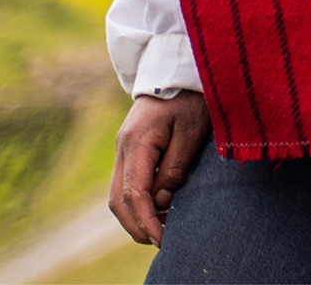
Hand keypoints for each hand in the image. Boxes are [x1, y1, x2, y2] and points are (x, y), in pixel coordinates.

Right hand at [109, 89, 208, 245]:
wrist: (179, 69)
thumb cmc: (191, 98)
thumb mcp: (192, 130)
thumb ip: (175, 166)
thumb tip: (163, 201)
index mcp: (137, 142)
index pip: (134, 192)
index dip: (147, 220)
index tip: (163, 238)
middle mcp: (123, 148)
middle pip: (118, 199)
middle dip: (136, 225)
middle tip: (161, 241)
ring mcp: (124, 148)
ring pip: (118, 194)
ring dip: (135, 216)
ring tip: (162, 230)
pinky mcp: (131, 149)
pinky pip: (126, 183)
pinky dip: (137, 202)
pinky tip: (159, 209)